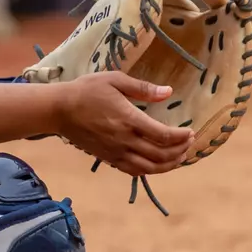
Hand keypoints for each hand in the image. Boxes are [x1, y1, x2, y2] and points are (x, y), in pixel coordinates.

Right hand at [52, 71, 193, 176]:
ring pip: (150, 167)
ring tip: (180, 157)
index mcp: (129, 120)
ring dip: (169, 165)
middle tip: (190, 142)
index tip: (191, 131)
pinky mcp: (108, 158)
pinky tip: (157, 165)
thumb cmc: (87, 90)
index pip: (163, 135)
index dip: (182, 136)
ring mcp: (116, 152)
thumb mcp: (115, 80)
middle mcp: (125, 140)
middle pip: (161, 154)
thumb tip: (168, 92)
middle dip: (180, 150)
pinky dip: (150, 170)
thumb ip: (143, 88)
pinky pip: (134, 171)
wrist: (59, 110)